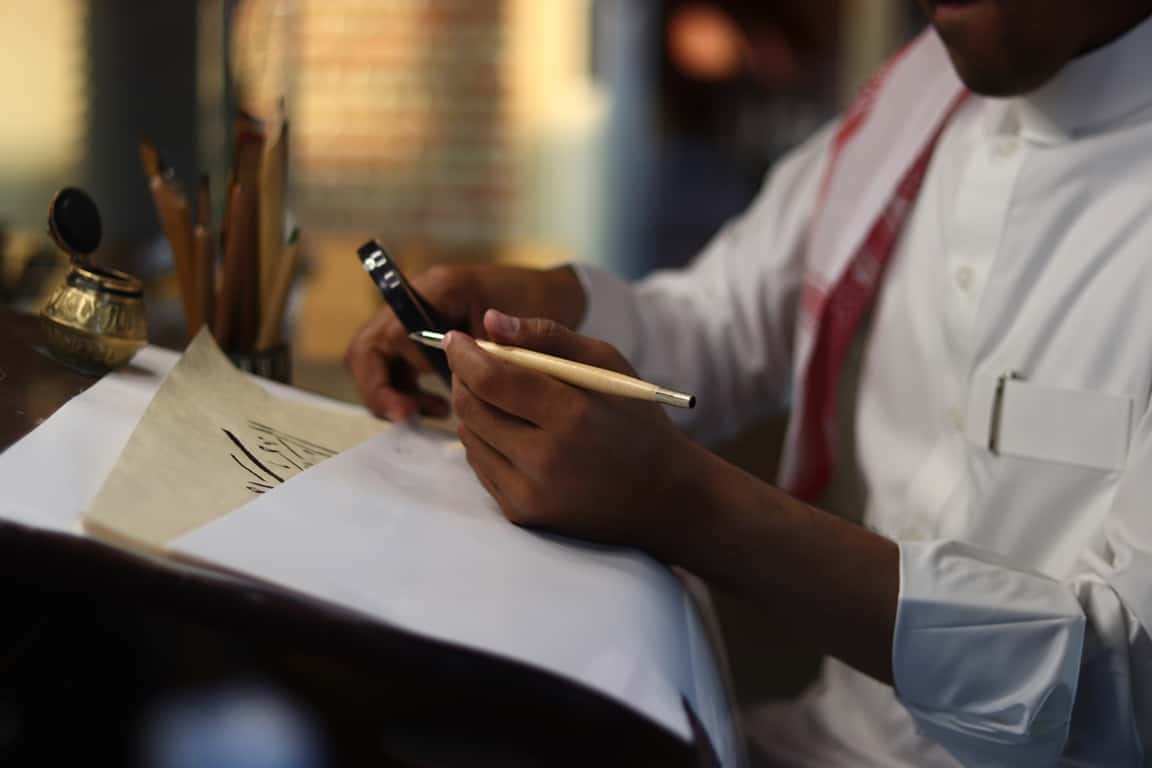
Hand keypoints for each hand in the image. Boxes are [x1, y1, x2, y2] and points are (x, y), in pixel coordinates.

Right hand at [344, 264, 584, 420]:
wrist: (560, 293)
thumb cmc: (543, 300)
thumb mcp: (522, 322)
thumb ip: (493, 345)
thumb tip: (457, 360)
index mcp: (434, 290)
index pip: (380, 340)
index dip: (383, 382)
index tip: (409, 410)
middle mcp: (418, 300)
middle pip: (368, 353)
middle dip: (383, 391)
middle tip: (411, 417)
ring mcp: (421, 317)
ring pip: (382, 363)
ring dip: (399, 393)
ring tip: (438, 413)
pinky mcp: (431, 335)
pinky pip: (403, 367)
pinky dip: (414, 391)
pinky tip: (445, 408)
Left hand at [444, 309, 711, 553]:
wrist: (660, 495)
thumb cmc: (635, 420)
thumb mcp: (606, 364)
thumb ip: (547, 336)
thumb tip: (489, 320)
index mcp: (572, 416)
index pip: (492, 379)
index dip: (464, 354)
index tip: (454, 337)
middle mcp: (546, 459)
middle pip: (471, 408)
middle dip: (462, 377)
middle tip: (472, 362)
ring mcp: (530, 492)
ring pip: (468, 436)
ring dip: (472, 409)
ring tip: (498, 396)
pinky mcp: (521, 512)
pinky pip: (479, 465)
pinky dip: (484, 440)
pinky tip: (510, 430)